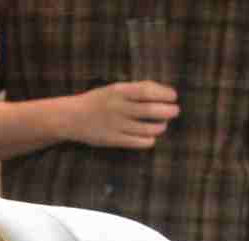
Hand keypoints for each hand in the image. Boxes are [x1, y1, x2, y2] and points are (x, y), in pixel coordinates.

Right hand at [62, 81, 178, 149]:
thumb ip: (133, 90)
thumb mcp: (113, 89)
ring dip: (160, 127)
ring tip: (163, 125)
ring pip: (146, 128)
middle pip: (150, 110)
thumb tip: (159, 92)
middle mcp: (119, 108)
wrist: (72, 118)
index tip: (173, 96)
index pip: (148, 91)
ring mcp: (116, 125)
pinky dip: (148, 141)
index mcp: (119, 91)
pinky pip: (137, 142)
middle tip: (175, 111)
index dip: (164, 93)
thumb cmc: (97, 101)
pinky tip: (151, 138)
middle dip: (167, 111)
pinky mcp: (113, 140)